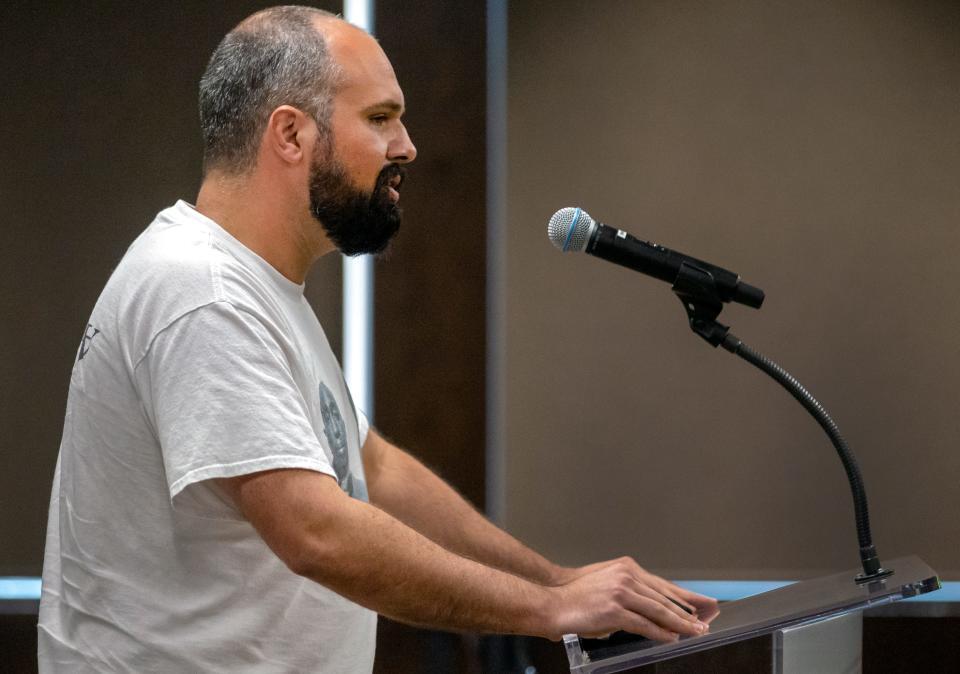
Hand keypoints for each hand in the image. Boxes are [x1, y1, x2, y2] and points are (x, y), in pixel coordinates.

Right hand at [541, 557, 713, 641]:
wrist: (555, 602)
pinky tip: (672, 638)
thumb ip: (633, 591)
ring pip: (659, 610)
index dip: (685, 596)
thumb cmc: (580, 595)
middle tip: (705, 622)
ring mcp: (621, 592)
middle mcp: (627, 575)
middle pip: (664, 598)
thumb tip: (656, 606)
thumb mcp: (610, 583)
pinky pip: (645, 624)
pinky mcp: (615, 610)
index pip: (663, 584)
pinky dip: (661, 633)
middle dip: (687, 612)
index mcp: (628, 567)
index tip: (703, 604)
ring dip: (680, 624)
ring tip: (695, 632)